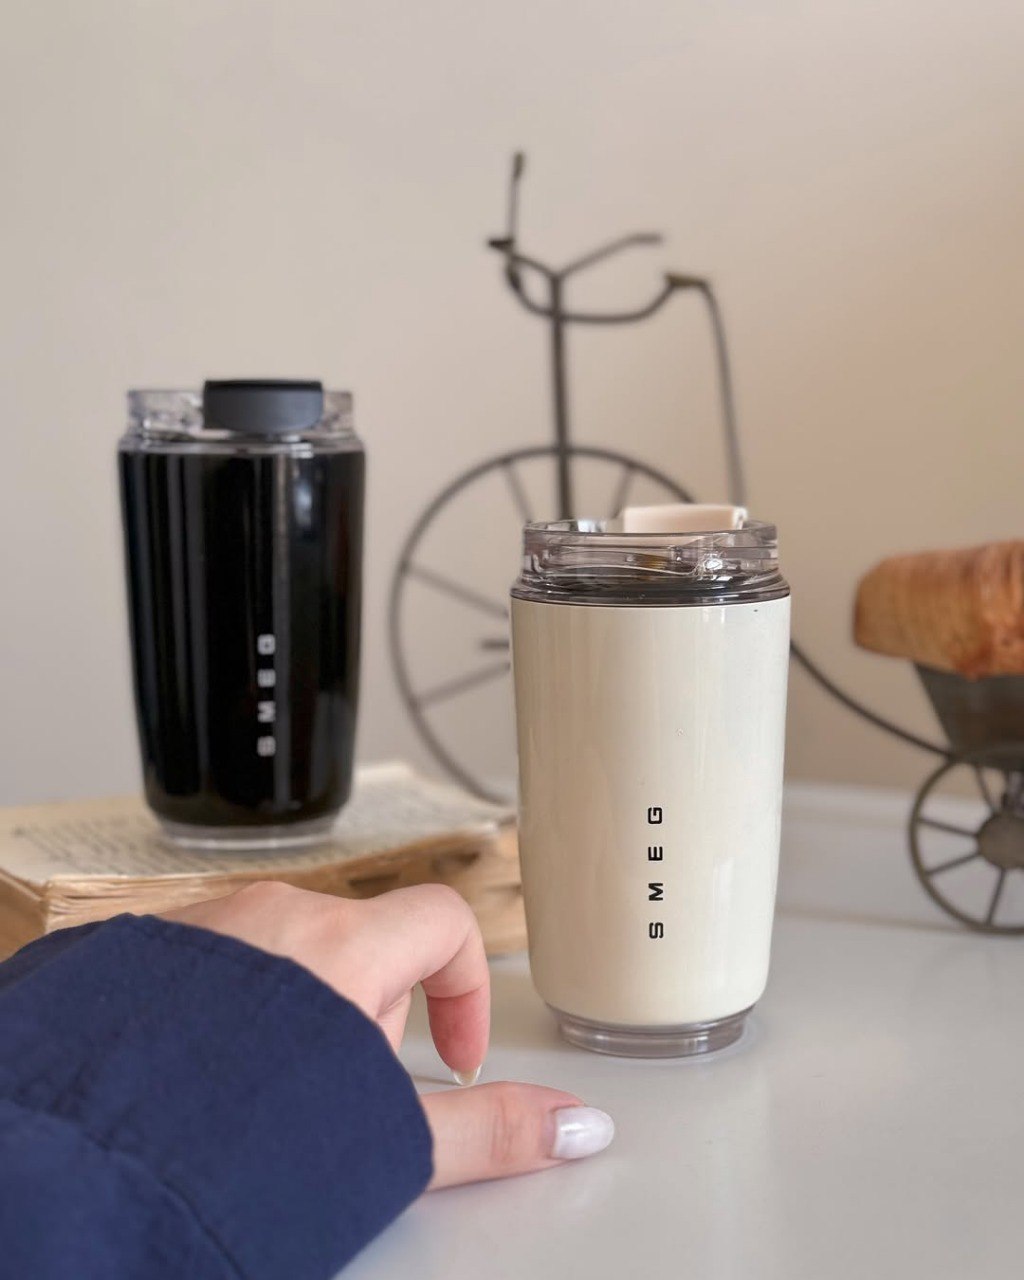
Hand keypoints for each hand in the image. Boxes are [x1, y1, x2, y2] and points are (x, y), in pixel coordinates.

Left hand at [164, 881, 613, 1187]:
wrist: (83, 1159)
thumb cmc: (224, 1147)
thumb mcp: (380, 1142)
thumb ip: (490, 1128)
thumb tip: (576, 1126)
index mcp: (339, 942)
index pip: (442, 920)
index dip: (466, 988)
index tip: (449, 1055)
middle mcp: (271, 913)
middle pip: (366, 942)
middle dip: (370, 1018)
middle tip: (334, 1097)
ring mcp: (204, 924)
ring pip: (291, 949)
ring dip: (303, 1012)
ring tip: (264, 1096)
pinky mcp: (147, 948)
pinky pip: (223, 957)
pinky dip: (237, 1006)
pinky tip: (210, 1079)